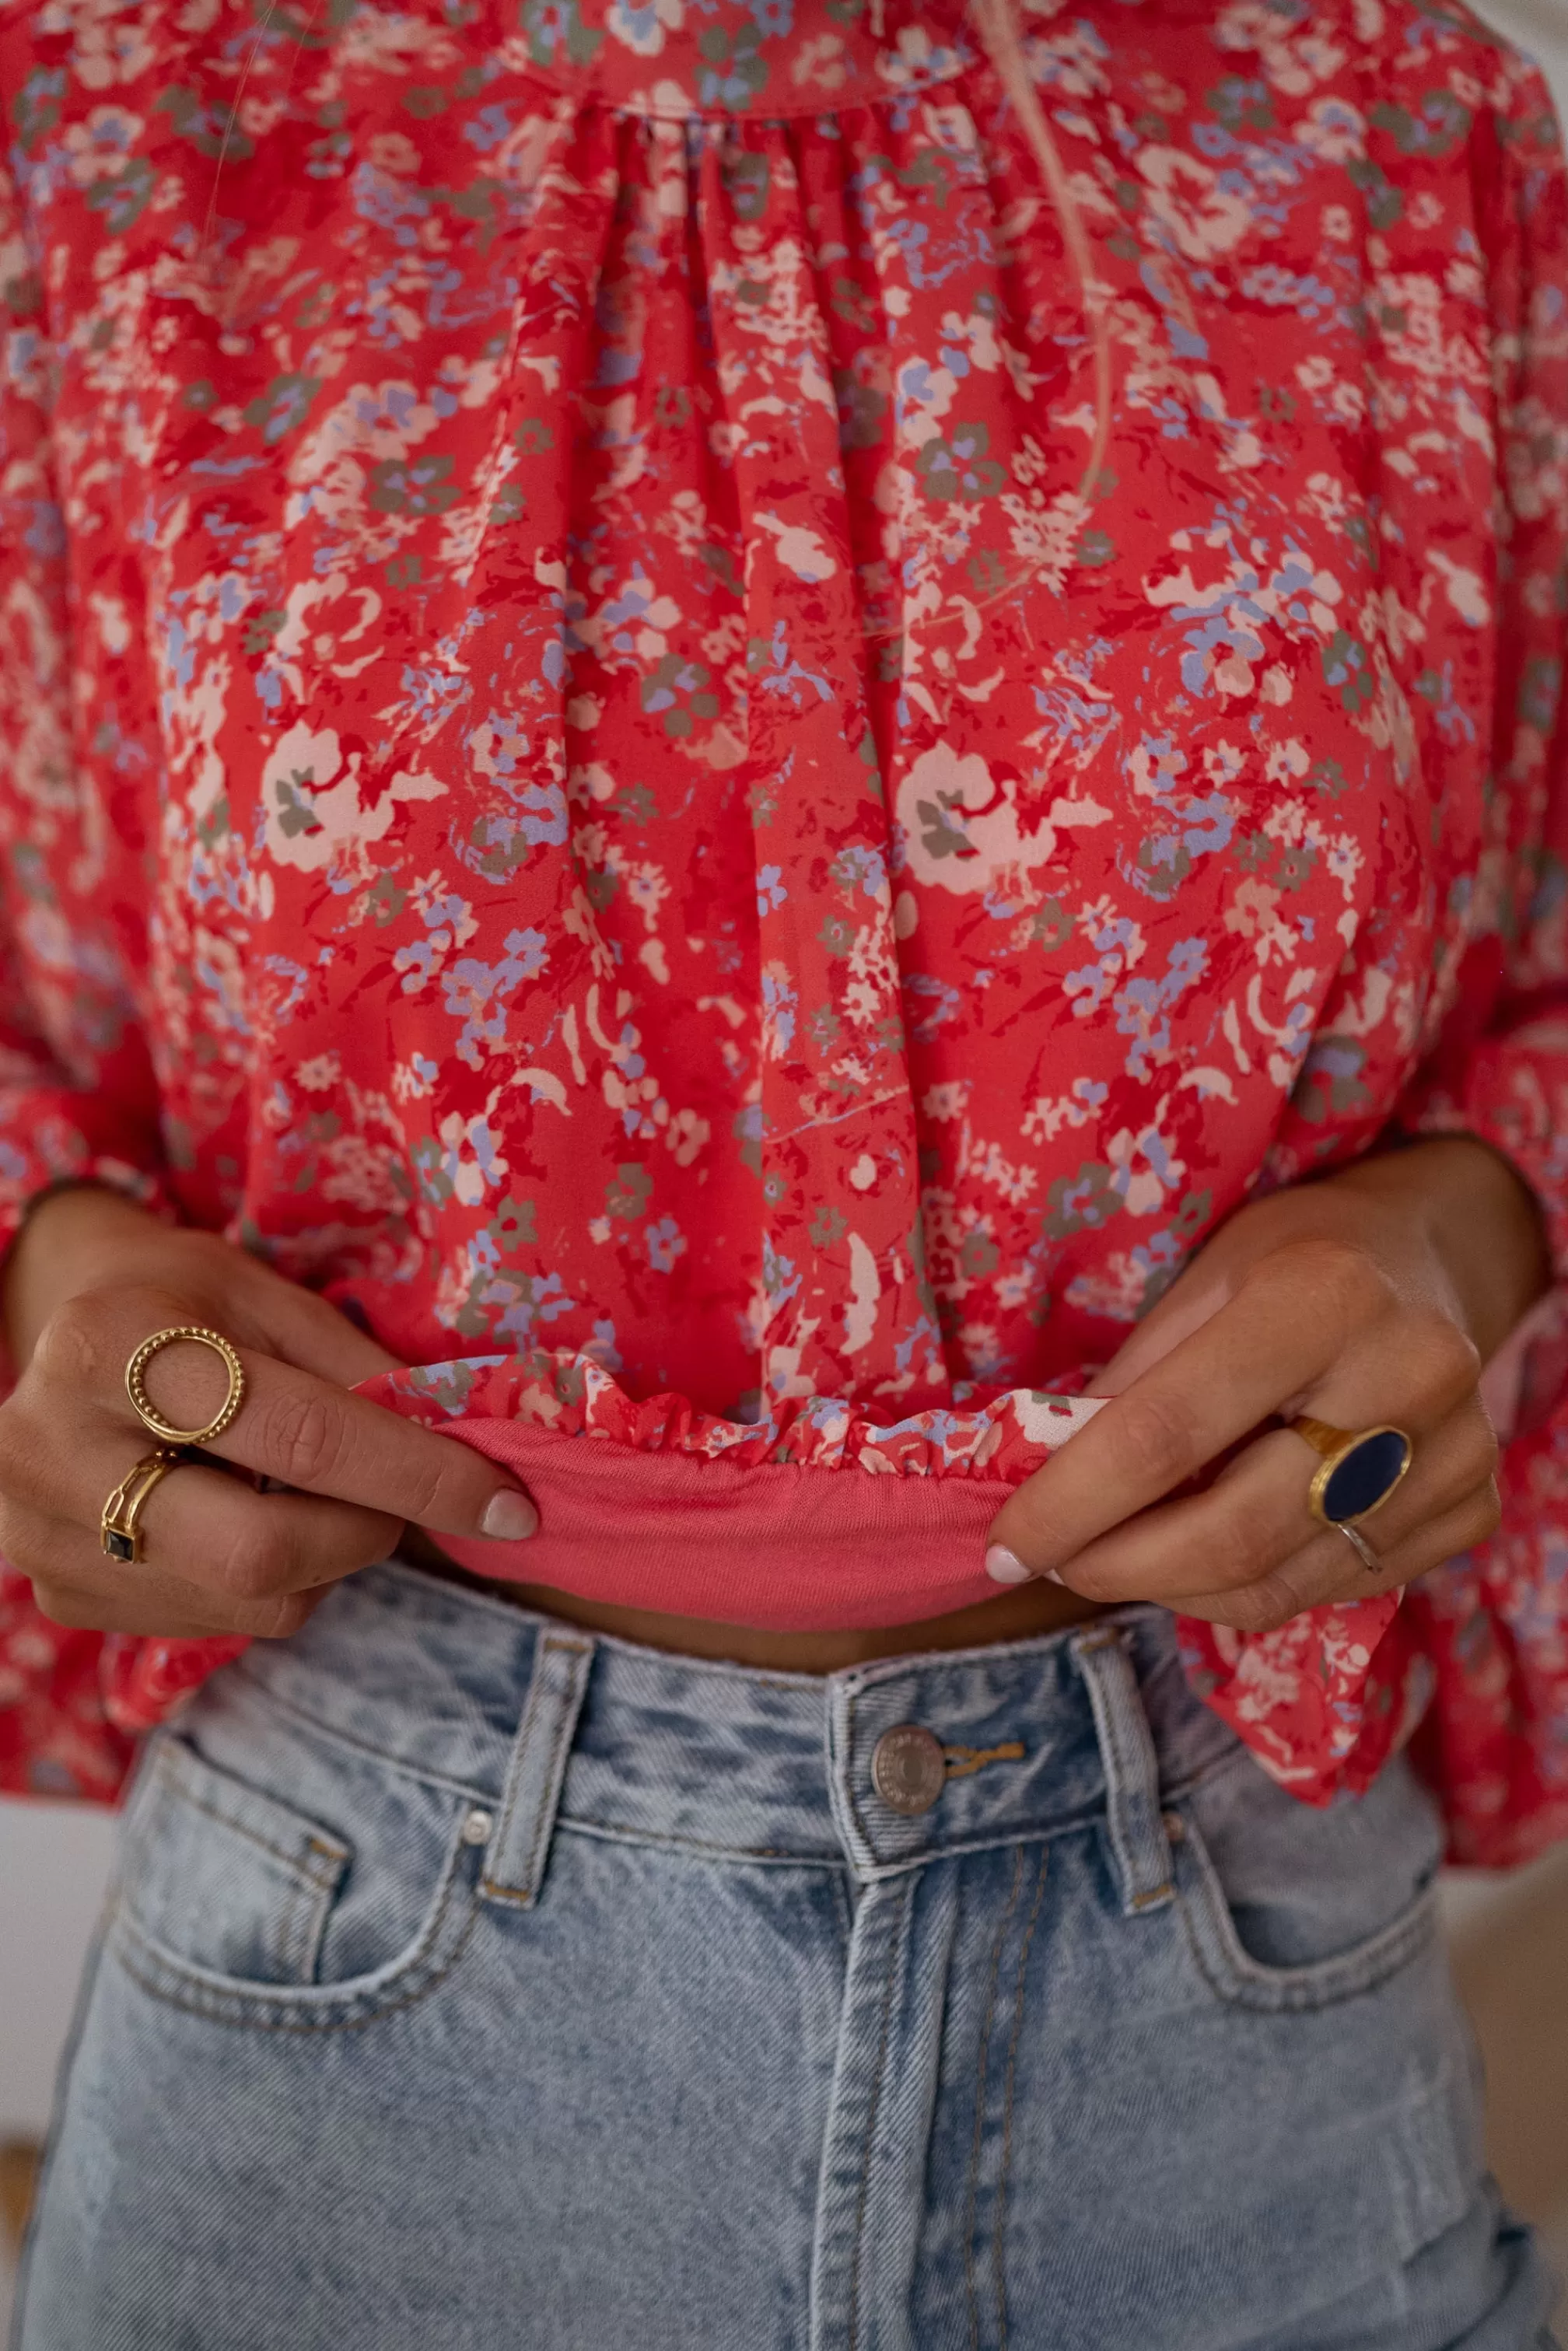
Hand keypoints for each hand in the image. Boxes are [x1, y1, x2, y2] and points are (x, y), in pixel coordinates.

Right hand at [0, 1186, 536, 1639]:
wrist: (64, 1332)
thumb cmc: (182, 1301)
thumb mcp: (269, 1296)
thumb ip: (362, 1369)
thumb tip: (469, 1443)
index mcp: (112, 1348)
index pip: (298, 1435)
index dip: (418, 1475)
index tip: (508, 1502)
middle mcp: (57, 1452)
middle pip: (262, 1551)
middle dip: (368, 1530)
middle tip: (400, 1497)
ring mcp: (47, 1538)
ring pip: (253, 1600)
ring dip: (326, 1557)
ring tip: (304, 1489)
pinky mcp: (64, 1598)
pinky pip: (220, 1621)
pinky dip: (272, 1578)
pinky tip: (243, 1511)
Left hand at [983, 1140, 1551, 1631]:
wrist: (1429, 1258)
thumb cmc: (1293, 1256)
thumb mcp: (1201, 1278)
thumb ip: (1132, 1381)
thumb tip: (1043, 1483)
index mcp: (1324, 1296)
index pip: (1168, 1433)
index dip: (1071, 1503)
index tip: (1003, 1545)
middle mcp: (1406, 1379)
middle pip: (1233, 1532)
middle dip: (1117, 1564)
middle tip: (1051, 1563)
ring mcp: (1455, 1456)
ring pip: (1277, 1583)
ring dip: (1170, 1587)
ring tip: (1116, 1555)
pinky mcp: (1472, 1513)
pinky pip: (1326, 1590)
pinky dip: (1242, 1588)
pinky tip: (1204, 1547)